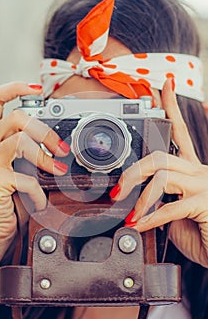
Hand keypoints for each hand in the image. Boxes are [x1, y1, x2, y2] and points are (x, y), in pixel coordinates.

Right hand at [0, 82, 69, 303]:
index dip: (15, 87)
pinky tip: (39, 202)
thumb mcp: (16, 176)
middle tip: (60, 147)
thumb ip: (29, 159)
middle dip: (46, 129)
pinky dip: (40, 191)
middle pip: (16, 116)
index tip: (35, 88)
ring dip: (46, 155)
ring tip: (57, 170)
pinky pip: (27, 176)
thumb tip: (56, 150)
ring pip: (21, 139)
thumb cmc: (0, 208)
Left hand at [110, 78, 207, 266]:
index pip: (180, 132)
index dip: (171, 107)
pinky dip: (151, 218)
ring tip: (132, 214)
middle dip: (133, 172)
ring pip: (162, 176)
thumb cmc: (200, 232)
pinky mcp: (205, 204)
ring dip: (141, 198)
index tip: (163, 86)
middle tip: (119, 189)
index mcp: (192, 170)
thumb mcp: (174, 211)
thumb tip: (139, 197)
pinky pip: (170, 207)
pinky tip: (141, 225)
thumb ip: (160, 198)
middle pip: (160, 156)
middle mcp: (199, 172)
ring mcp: (204, 186)